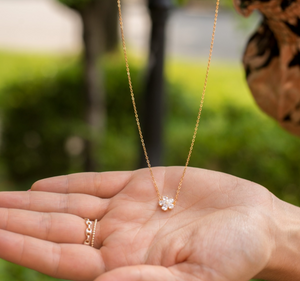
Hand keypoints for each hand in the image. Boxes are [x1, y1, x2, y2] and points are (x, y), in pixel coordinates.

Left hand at [0, 167, 290, 280]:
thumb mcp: (200, 278)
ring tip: (1, 196)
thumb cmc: (238, 254)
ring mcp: (128, 208)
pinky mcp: (142, 183)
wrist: (256, 222)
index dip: (24, 244)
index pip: (61, 256)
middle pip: (56, 227)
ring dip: (34, 200)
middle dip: (17, 219)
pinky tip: (42, 186)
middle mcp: (119, 236)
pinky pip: (96, 182)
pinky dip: (69, 182)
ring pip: (70, 203)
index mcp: (126, 264)